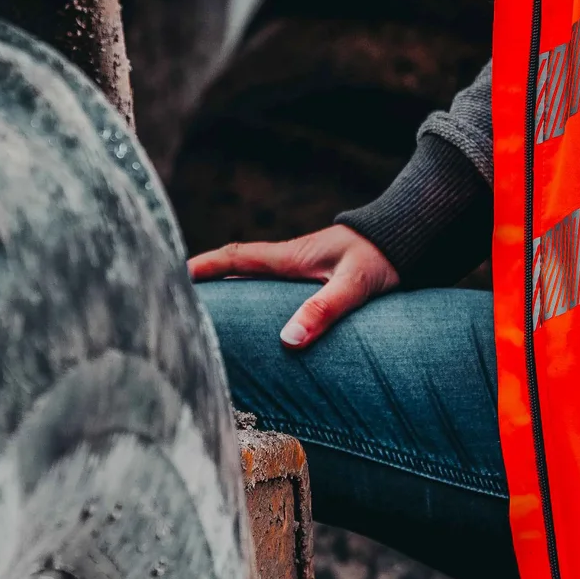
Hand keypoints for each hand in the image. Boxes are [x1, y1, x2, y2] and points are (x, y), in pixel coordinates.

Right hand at [189, 224, 398, 347]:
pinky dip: (255, 299)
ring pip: (253, 280)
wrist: (407, 238)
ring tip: (204, 317)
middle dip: (206, 282)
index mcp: (290, 257)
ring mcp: (300, 269)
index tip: (172, 274)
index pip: (237, 258)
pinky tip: (253, 321)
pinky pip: (272, 289)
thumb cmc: (380, 258)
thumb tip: (288, 340)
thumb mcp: (353, 285)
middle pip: (237, 270)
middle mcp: (289, 261)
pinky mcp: (313, 279)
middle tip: (174, 300)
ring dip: (229, 291)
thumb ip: (324, 309)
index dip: (204, 266)